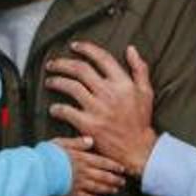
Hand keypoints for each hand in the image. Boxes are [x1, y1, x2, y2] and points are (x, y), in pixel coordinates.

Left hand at [45, 42, 157, 175]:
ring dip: (56, 82)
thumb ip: (139, 69)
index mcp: (122, 83)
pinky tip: (53, 108)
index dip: (86, 48)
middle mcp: (109, 93)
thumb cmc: (141, 121)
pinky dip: (57, 109)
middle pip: (80, 69)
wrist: (138, 149)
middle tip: (53, 64)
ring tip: (49, 81)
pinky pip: (67, 111)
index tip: (74, 46)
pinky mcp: (88, 125)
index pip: (101, 57)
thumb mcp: (146, 92)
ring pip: (71, 87)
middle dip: (63, 63)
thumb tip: (131, 49)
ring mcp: (97, 108)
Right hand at [52, 135, 126, 195]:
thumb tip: (91, 140)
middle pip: (103, 176)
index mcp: (83, 159)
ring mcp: (78, 183)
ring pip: (97, 187)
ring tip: (115, 190)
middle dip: (114, 179)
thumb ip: (78, 142)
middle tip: (122, 182)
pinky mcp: (71, 192)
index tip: (122, 169)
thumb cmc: (49, 155)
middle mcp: (84, 172)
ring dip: (107, 189)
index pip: (103, 162)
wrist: (39, 170)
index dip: (114, 166)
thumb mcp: (62, 142)